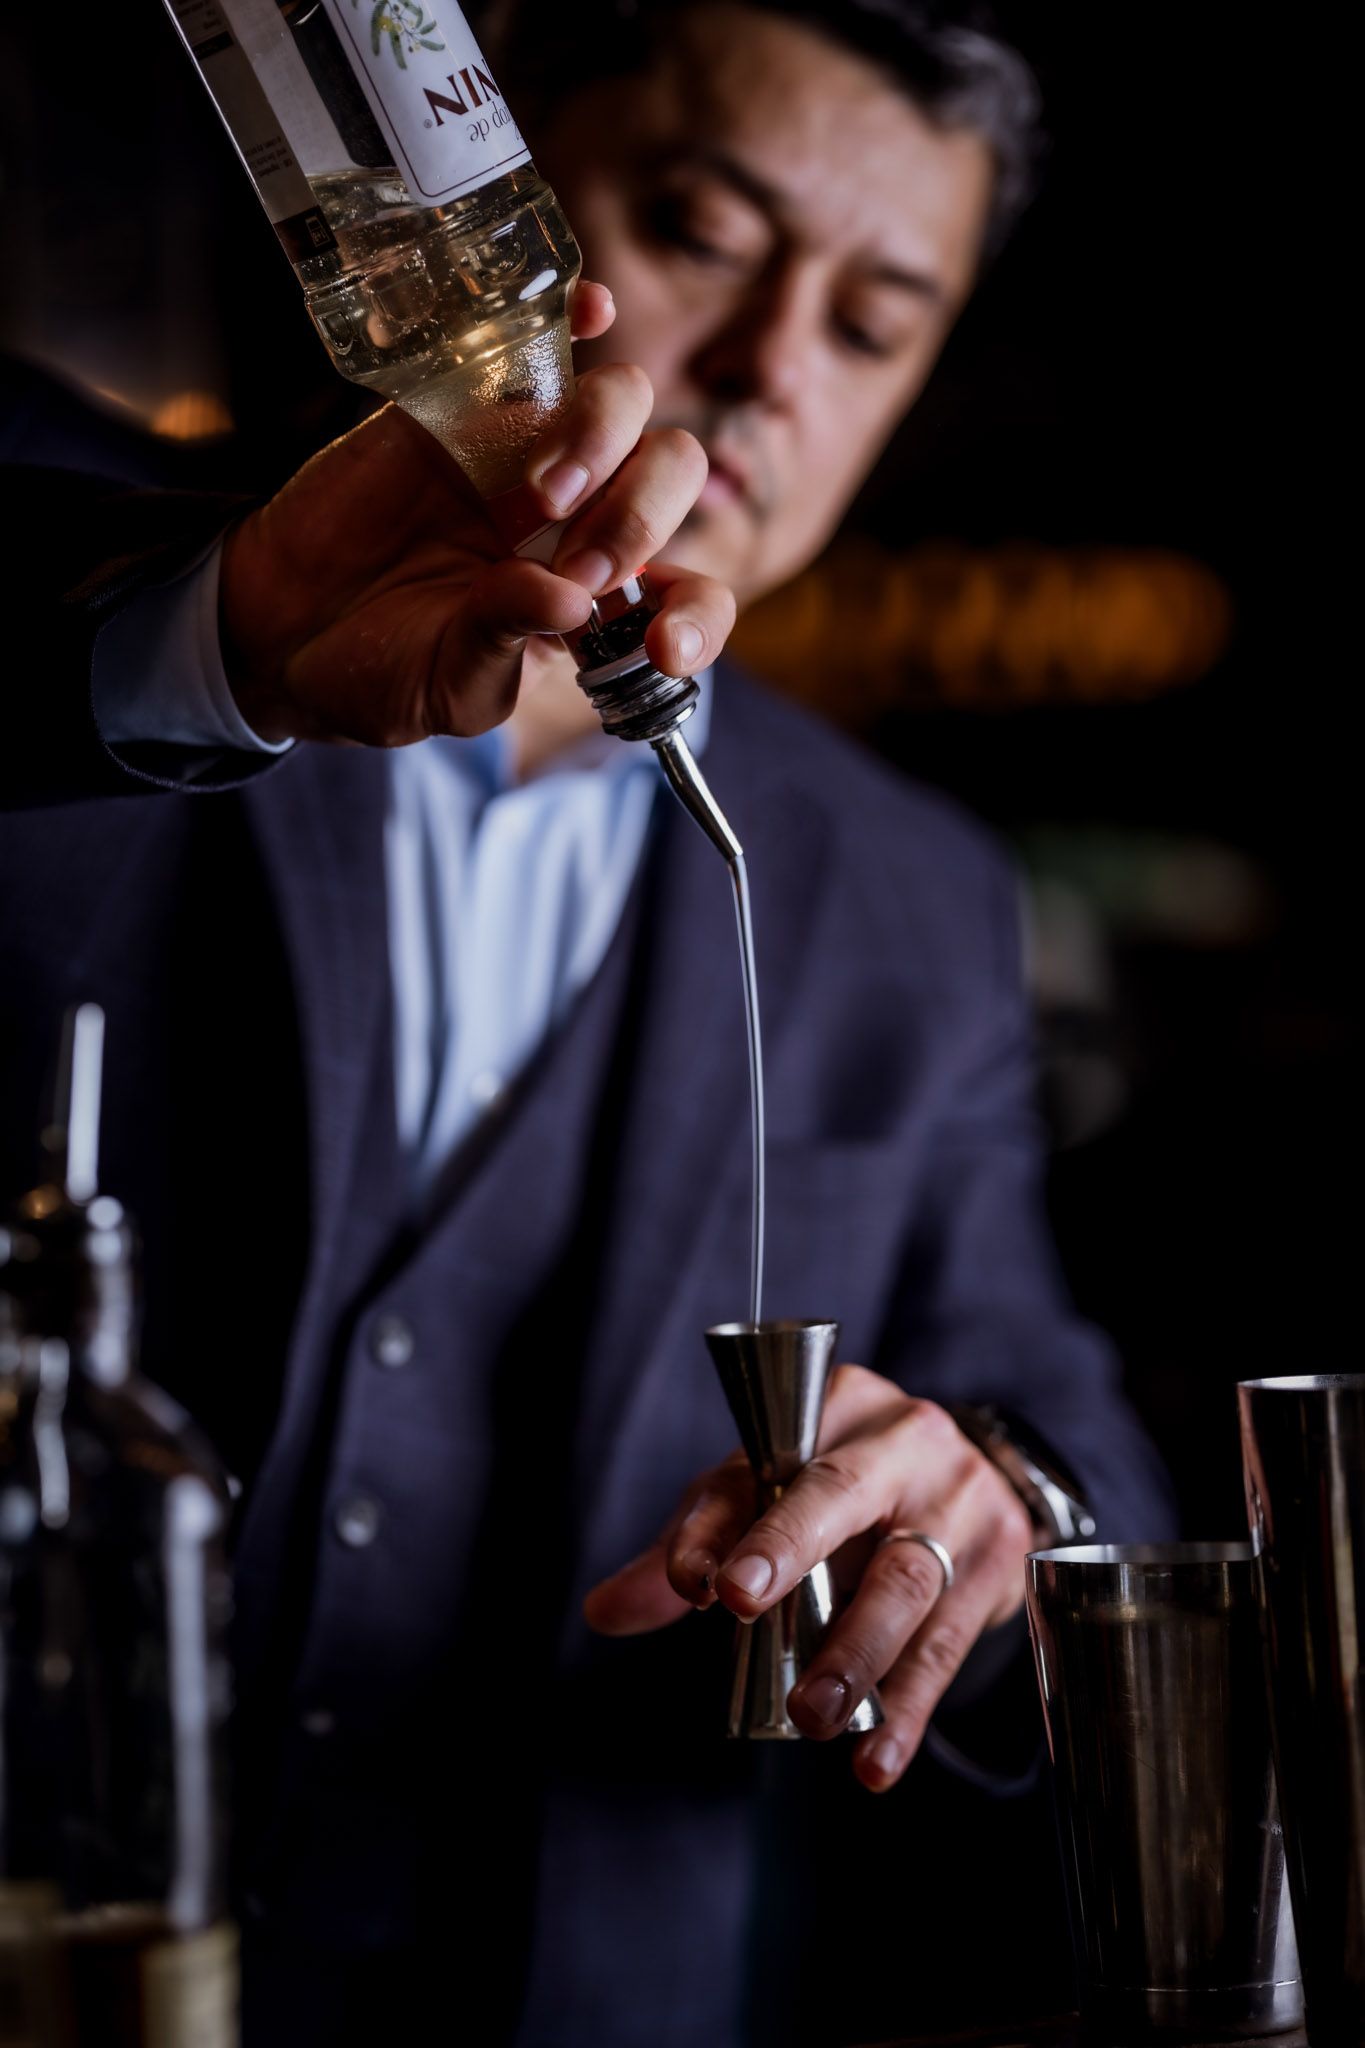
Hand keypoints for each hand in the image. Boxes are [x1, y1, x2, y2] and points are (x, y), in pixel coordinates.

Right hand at [219, 281, 733, 745]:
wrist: (278, 624)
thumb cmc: (375, 670)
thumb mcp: (447, 685)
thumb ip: (506, 643)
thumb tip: (570, 601)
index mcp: (594, 601)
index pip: (687, 594)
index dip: (697, 615)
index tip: (664, 646)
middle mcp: (578, 519)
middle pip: (669, 474)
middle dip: (639, 515)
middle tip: (574, 559)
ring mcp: (523, 452)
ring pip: (621, 404)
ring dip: (603, 437)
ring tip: (539, 492)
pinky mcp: (461, 403)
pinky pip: (535, 341)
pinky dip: (576, 316)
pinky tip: (589, 312)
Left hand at [584, 1364, 1033, 1790]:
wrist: (977, 1484)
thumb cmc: (843, 1489)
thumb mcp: (765, 1494)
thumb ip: (691, 1548)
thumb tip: (603, 1610)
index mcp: (835, 1403)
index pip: (768, 1456)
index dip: (726, 1519)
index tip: (692, 1582)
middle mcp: (904, 1438)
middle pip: (843, 1490)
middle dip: (789, 1545)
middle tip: (739, 1604)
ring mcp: (961, 1498)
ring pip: (906, 1577)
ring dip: (854, 1652)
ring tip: (810, 1717)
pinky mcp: (996, 1565)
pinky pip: (949, 1642)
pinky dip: (909, 1707)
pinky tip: (874, 1760)